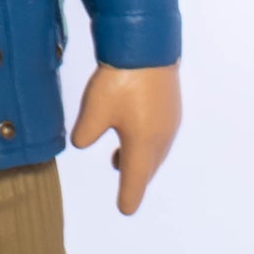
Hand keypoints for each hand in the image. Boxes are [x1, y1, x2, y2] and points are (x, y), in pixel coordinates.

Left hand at [70, 63, 180, 215]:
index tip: (125, 210)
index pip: (135, 181)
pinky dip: (146, 142)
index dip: (128, 197)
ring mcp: (169, 121)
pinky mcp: (170, 105)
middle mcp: (161, 138)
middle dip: (136, 179)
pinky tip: (134, 131)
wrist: (148, 44)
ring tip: (120, 161)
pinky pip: (159, 134)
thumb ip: (85, 134)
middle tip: (126, 191)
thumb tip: (83, 142)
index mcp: (143, 146)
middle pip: (148, 168)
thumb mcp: (94, 110)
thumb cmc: (122, 81)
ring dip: (141, 159)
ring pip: (155, 151)